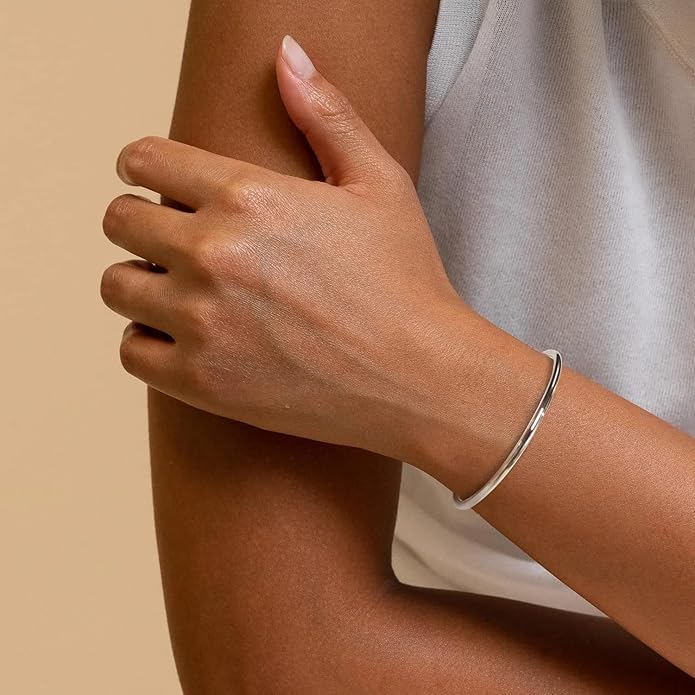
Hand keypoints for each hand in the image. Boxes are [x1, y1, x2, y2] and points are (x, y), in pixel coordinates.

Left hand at [100, 35, 470, 462]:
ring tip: (180, 291)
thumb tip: (287, 52)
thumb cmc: (405, 281)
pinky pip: (130, 351)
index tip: (152, 181)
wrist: (418, 378)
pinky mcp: (200, 383)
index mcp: (249, 197)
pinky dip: (149, 342)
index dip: (143, 166)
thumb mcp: (379, 184)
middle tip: (172, 240)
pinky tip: (184, 338)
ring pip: (116, 287)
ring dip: (141, 283)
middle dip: (140, 223)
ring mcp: (201, 323)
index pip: (144, 160)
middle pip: (120, 222)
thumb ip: (326, 114)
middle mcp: (213, 255)